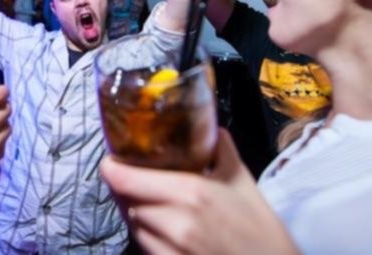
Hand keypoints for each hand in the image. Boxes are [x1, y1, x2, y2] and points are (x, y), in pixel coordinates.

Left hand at [101, 130, 297, 254]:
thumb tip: (211, 129)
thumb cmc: (260, 229)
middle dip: (126, 189)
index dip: (111, 168)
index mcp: (189, 192)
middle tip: (134, 179)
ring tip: (152, 204)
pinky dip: (147, 235)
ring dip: (136, 213)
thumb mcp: (242, 181)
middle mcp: (173, 221)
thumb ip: (221, 150)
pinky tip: (163, 228)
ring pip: (133, 225)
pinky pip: (144, 246)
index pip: (124, 180)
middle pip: (125, 201)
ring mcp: (169, 249)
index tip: (112, 160)